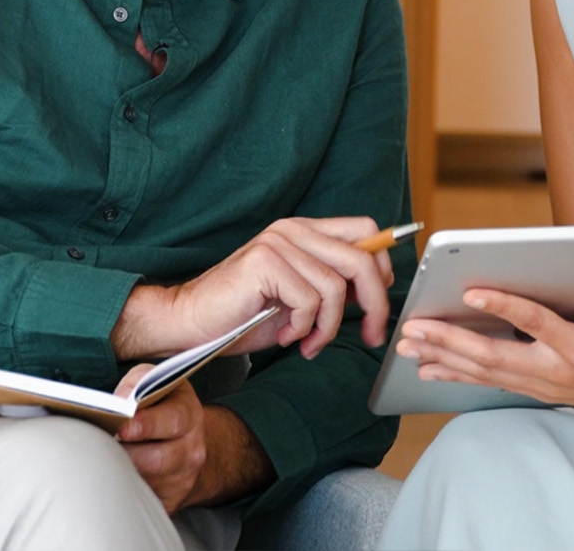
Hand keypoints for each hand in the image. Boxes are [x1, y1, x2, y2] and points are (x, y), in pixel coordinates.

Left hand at [113, 373, 272, 511]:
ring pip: (143, 482)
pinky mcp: (169, 502)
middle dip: (125, 453)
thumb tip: (116, 404)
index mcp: (189, 415)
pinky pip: (140, 500)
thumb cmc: (162, 406)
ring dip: (118, 471)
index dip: (145, 425)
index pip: (171, 421)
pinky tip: (112, 475)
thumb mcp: (154, 381)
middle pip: (155, 460)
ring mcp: (182, 480)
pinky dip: (122, 489)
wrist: (186, 442)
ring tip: (100, 458)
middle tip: (100, 444)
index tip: (121, 427)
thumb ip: (136, 383)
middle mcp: (191, 450)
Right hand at [114, 216, 394, 360]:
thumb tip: (373, 293)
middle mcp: (293, 230)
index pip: (366, 231)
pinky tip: (286, 337)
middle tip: (369, 335)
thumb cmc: (242, 315)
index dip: (382, 268)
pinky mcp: (264, 262)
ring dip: (327, 327)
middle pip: (361, 258)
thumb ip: (331, 286)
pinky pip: (309, 300)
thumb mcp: (298, 299)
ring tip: (308, 342)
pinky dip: (304, 328)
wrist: (191, 323)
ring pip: (335, 287)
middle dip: (375, 304)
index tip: (378, 306)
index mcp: (304, 232)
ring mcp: (278, 243)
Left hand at [394, 277, 573, 420]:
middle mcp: (557, 371)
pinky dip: (459, 374)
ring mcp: (545, 384)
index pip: (537, 324)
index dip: (505, 306)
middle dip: (451, 342)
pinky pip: (492, 382)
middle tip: (414, 329)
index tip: (472, 291)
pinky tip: (431, 367)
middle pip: (495, 356)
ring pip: (487, 373)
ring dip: (445, 359)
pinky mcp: (540, 388)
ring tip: (408, 346)